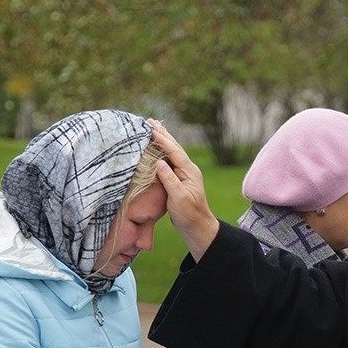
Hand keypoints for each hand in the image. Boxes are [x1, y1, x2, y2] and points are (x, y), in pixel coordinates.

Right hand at [149, 119, 219, 260]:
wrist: (197, 226)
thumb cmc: (188, 214)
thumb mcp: (178, 198)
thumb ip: (169, 179)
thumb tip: (159, 162)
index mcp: (189, 171)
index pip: (174, 151)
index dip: (162, 140)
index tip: (150, 129)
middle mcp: (188, 169)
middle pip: (174, 147)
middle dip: (162, 134)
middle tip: (149, 121)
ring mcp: (184, 174)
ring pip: (172, 152)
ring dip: (162, 140)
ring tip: (152, 128)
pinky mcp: (178, 180)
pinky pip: (169, 161)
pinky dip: (161, 152)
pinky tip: (155, 149)